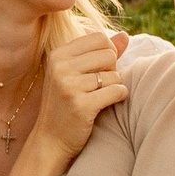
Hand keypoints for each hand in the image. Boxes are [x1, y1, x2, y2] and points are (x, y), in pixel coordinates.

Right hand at [31, 29, 130, 157]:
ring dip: (115, 86)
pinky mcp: (81, 106)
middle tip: (102, 85)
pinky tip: (109, 103)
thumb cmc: (65, 104)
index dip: (108, 52)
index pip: (99, 38)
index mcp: (58, 55)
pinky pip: (117, 91)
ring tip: (101, 96)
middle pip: (108, 54)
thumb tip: (124, 35)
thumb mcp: (75, 74)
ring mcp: (69, 87)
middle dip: (113, 69)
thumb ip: (100, 53)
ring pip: (114, 74)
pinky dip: (119, 96)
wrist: (50, 141)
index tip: (102, 68)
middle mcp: (61, 67)